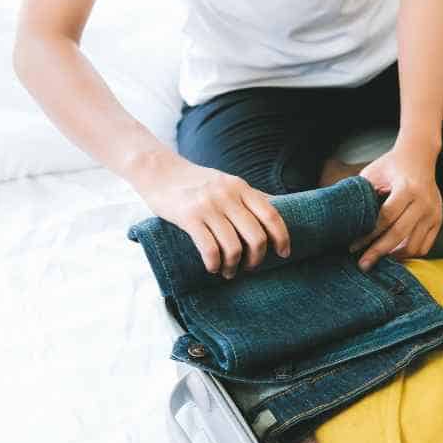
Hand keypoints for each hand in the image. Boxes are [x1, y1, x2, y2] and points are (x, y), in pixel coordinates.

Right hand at [138, 161, 289, 278]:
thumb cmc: (196, 182)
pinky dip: (214, 264)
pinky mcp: (189, 217)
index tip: (283, 253)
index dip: (282, 237)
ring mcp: (208, 206)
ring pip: (233, 247)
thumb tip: (281, 208)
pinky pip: (210, 249)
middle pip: (256, 236)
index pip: (271, 215)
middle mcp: (228, 196)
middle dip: (256, 259)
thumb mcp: (227, 182)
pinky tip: (213, 267)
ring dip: (233, 266)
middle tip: (250, 267)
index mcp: (241, 187)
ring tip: (228, 272)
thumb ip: (249, 196)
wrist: (159, 171)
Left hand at [353, 141, 442, 270]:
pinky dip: (409, 253)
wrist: (419, 156)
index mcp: (407, 188)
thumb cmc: (392, 165)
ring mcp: (433, 212)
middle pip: (399, 235)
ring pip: (414, 245)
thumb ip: (363, 195)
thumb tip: (344, 219)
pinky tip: (394, 253)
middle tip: (363, 264)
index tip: (353, 246)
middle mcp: (423, 202)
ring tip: (379, 258)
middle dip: (378, 252)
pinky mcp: (438, 220)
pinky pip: (425, 246)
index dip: (368, 235)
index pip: (386, 218)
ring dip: (394, 256)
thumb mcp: (373, 173)